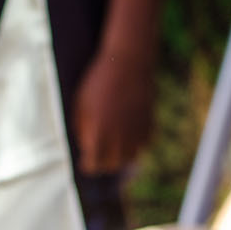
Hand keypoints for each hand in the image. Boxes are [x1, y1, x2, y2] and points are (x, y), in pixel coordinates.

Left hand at [74, 50, 156, 174]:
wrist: (128, 63)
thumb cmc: (98, 83)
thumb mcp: (80, 107)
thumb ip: (82, 132)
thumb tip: (87, 149)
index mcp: (98, 137)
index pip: (92, 166)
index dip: (87, 163)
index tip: (85, 160)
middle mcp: (119, 141)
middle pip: (111, 165)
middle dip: (103, 161)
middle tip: (99, 153)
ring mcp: (137, 135)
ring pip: (129, 158)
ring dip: (120, 154)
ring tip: (113, 144)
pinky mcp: (150, 127)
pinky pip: (142, 145)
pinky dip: (136, 142)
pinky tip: (128, 132)